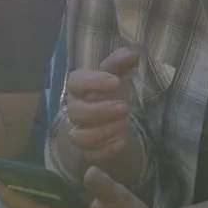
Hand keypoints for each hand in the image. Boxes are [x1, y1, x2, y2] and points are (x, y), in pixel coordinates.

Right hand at [63, 47, 138, 164]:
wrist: (104, 121)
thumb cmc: (107, 94)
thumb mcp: (114, 77)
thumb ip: (119, 64)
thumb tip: (132, 52)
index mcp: (79, 89)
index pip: (75, 82)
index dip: (93, 82)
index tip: (115, 81)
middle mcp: (74, 111)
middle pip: (76, 113)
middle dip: (100, 111)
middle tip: (124, 108)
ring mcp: (79, 132)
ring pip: (80, 137)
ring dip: (103, 132)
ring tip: (124, 124)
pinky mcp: (87, 151)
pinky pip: (90, 155)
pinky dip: (106, 150)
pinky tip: (121, 142)